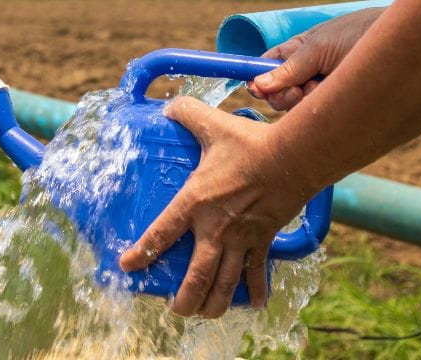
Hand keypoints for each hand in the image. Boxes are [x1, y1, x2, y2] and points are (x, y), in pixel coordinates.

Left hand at [117, 97, 315, 317]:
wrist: (293, 158)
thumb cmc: (249, 143)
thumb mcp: (212, 124)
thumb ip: (186, 113)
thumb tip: (168, 107)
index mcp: (195, 201)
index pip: (161, 233)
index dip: (142, 253)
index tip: (127, 267)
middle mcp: (215, 227)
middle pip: (196, 276)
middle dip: (184, 298)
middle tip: (175, 308)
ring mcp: (241, 238)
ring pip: (225, 282)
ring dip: (214, 303)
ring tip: (204, 314)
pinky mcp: (264, 240)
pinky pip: (257, 271)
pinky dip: (256, 290)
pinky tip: (254, 304)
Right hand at [249, 7, 384, 109]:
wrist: (405, 42)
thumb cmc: (360, 34)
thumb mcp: (318, 47)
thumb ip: (288, 68)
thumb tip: (256, 85)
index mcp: (297, 52)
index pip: (266, 68)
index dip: (258, 79)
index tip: (257, 88)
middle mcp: (307, 73)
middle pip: (276, 93)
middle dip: (281, 95)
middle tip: (299, 89)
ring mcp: (323, 91)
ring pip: (295, 108)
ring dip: (303, 101)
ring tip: (323, 88)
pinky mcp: (339, 106)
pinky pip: (317, 116)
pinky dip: (320, 108)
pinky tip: (334, 97)